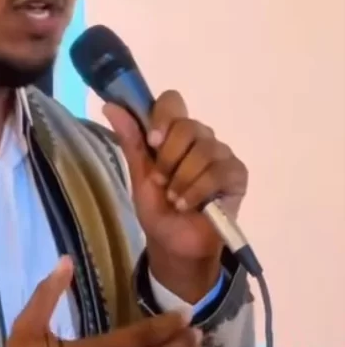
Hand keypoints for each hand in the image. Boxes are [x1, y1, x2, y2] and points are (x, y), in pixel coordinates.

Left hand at [103, 93, 247, 300]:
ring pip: (204, 149)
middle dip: (168, 158)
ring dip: (182, 179)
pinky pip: (219, 171)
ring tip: (174, 199)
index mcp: (174, 133)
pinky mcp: (236, 174)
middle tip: (160, 182)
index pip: (173, 102)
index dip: (163, 117)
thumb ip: (131, 141)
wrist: (175, 244)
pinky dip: (198, 190)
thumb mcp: (140, 176)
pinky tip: (189, 205)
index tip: (152, 142)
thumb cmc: (158, 209)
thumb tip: (110, 107)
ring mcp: (221, 154)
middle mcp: (200, 138)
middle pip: (188, 126)